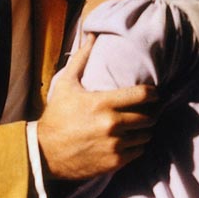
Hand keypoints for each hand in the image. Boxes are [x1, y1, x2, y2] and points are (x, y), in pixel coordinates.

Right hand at [37, 34, 157, 179]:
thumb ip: (82, 59)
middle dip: (150, 113)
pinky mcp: (114, 162)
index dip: (153, 93)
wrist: (45, 153)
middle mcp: (112, 124)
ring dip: (144, 131)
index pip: (142, 95)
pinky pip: (138, 152)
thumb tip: (91, 35)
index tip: (154, 94)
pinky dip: (136, 146)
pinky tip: (129, 141)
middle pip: (148, 117)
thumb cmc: (56, 116)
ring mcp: (114, 144)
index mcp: (103, 102)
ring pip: (145, 136)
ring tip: (139, 127)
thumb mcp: (66, 85)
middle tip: (148, 111)